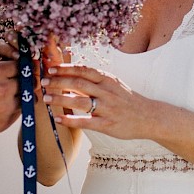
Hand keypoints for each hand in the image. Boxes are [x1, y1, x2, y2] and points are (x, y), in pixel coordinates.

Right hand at [0, 44, 21, 149]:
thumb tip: (5, 64)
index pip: (19, 65)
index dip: (19, 66)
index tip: (19, 68)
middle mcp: (2, 90)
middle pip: (26, 80)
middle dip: (22, 79)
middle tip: (18, 80)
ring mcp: (5, 107)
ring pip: (26, 97)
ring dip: (21, 94)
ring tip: (11, 94)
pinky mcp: (5, 122)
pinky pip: (18, 111)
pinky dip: (14, 107)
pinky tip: (3, 105)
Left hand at [41, 63, 155, 139]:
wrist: (149, 117)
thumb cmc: (128, 100)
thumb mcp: (114, 85)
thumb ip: (95, 81)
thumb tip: (71, 76)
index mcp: (108, 80)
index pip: (83, 70)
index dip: (65, 68)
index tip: (50, 68)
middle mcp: (107, 92)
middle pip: (78, 83)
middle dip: (58, 82)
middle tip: (43, 82)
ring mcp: (107, 108)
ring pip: (80, 101)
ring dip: (61, 99)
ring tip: (46, 98)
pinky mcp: (107, 125)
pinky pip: (86, 122)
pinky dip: (71, 120)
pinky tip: (58, 119)